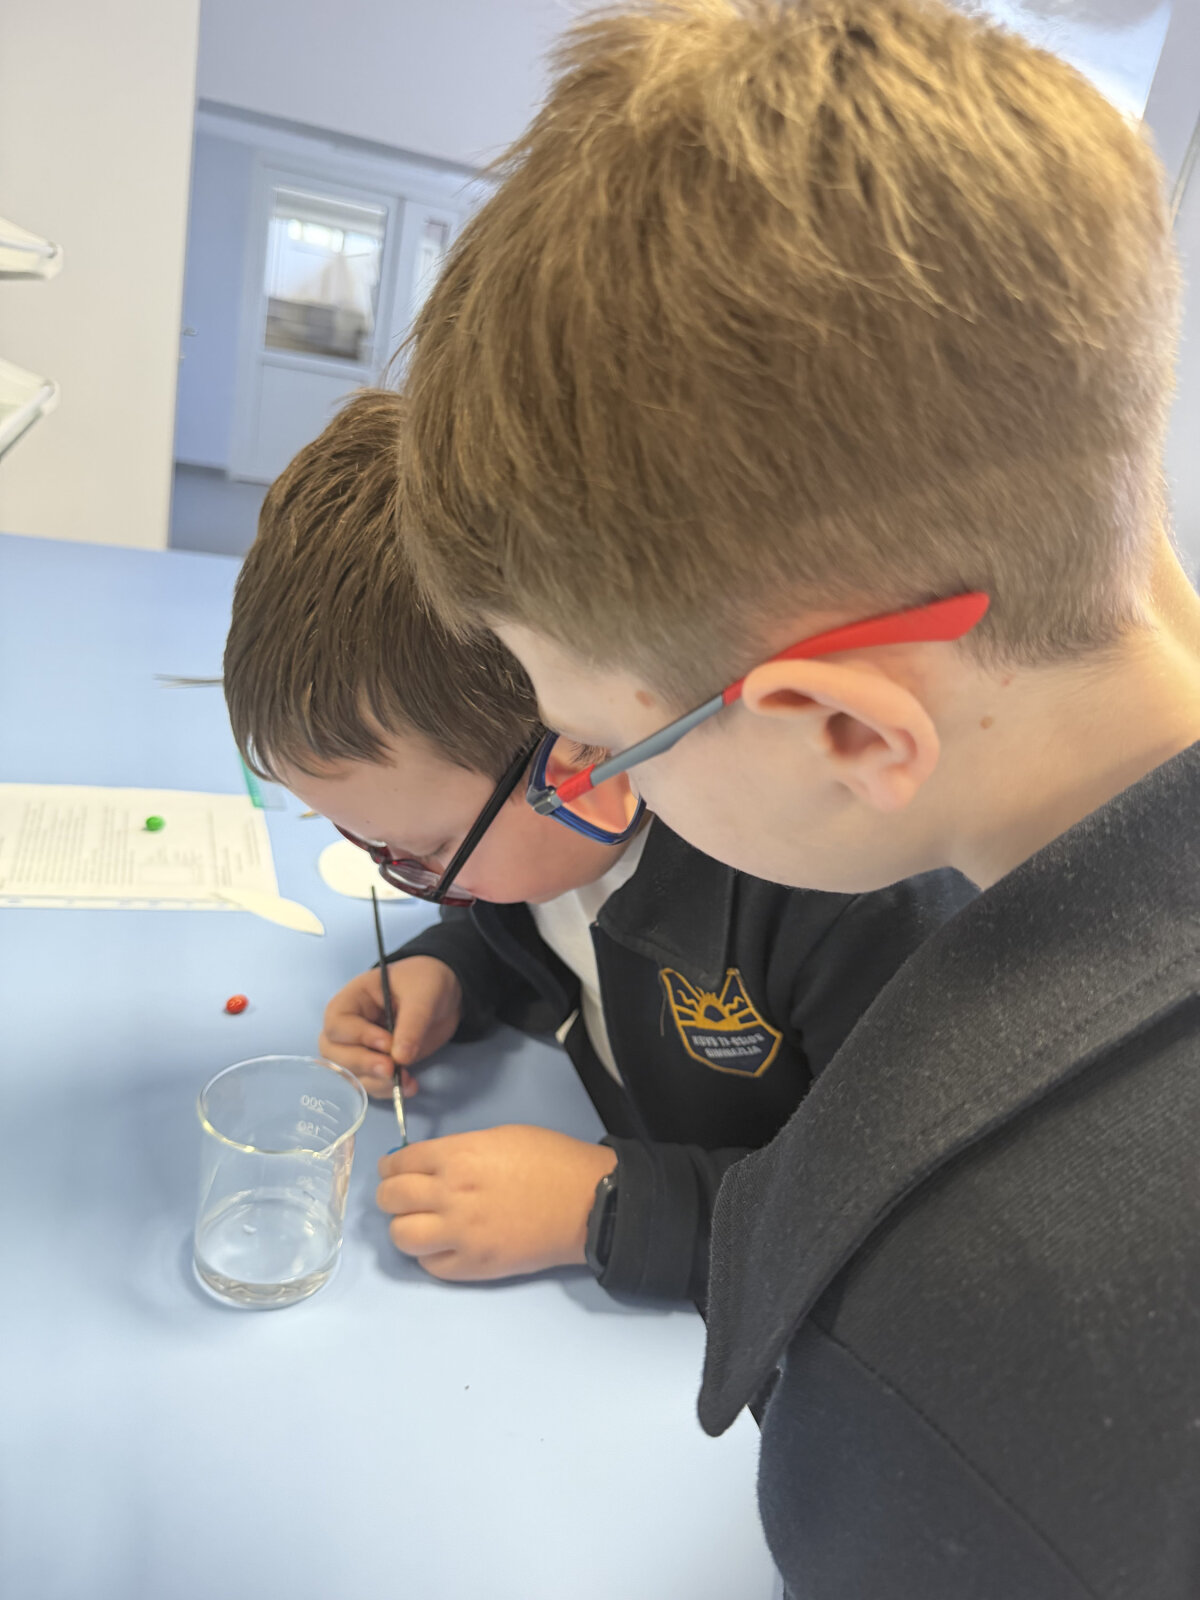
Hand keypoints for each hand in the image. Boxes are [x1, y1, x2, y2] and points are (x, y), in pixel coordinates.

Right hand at [318, 957, 462, 1097]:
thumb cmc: (425, 983)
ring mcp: (360, 1049)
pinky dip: (387, 1090)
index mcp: (352, 1000)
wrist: (445, 997)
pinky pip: (370, 1084)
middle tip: (391, 1069)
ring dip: (376, 1082)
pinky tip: (410, 1086)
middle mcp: (348, 1027)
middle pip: (334, 1053)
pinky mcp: (376, 1065)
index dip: (359, 1037)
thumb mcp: (423, 995)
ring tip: (406, 1080)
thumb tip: (400, 1058)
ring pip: (350, 1074)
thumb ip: (412, 1024)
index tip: (388, 1043)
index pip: (337, 1024)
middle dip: (362, 1065)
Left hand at [376, 1126, 618, 1280]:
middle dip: (389, 1195)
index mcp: (458, 1156)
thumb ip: (459, 1151)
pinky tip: (442, 1244)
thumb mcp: (499, 1136)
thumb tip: (430, 1165)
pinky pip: (430, 1266)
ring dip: (404, 1227)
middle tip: (400, 1196)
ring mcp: (460, 1235)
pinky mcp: (474, 1266)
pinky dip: (429, 1254)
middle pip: (391, 1199)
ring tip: (420, 1222)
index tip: (392, 1170)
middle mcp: (450, 1195)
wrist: (586, 1202)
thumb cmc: (549, 1159)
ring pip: (401, 1236)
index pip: (400, 1163)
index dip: (391, 1166)